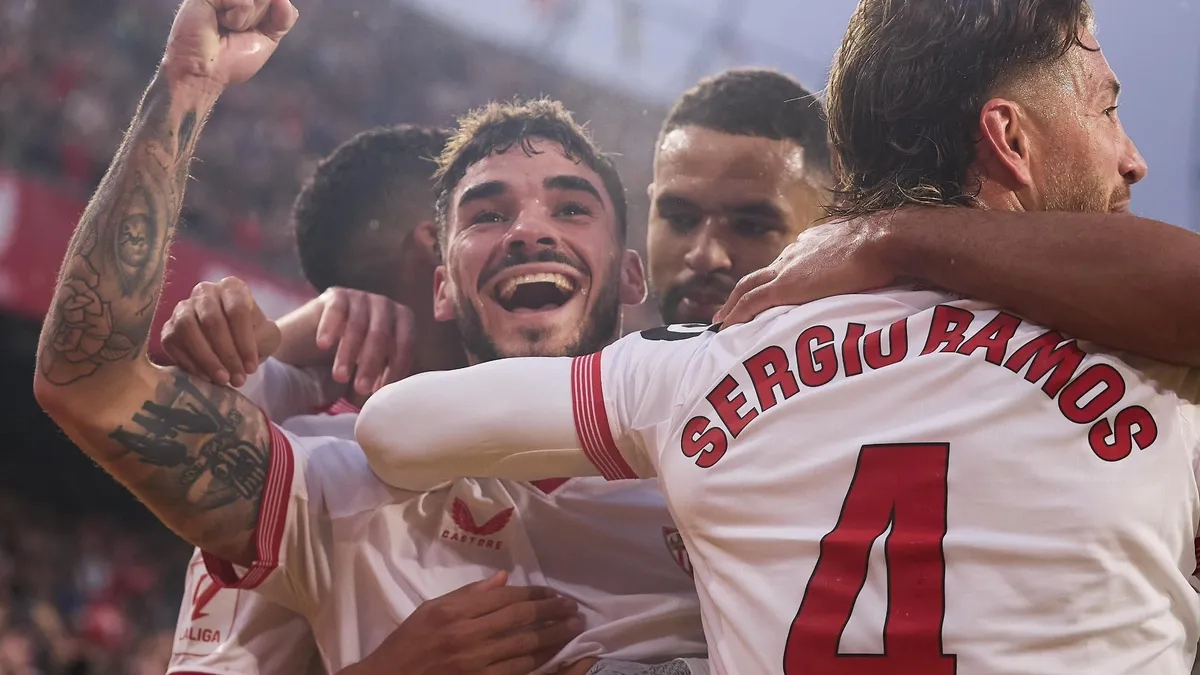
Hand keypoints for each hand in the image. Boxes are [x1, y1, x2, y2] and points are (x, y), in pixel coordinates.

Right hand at [160, 0, 298, 91]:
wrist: (206, 72)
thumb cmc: (232, 60)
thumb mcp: (268, 39)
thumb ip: (283, 18)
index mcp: (244, 1)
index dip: (274, 13)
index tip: (253, 31)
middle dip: (259, 18)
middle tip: (237, 31)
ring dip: (248, 19)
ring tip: (227, 27)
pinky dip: (237, 16)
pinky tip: (219, 22)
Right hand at [161, 277, 280, 386]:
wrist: (237, 342)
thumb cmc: (255, 335)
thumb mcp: (267, 336)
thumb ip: (260, 341)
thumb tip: (241, 360)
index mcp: (232, 287)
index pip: (237, 310)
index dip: (244, 342)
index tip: (252, 368)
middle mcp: (204, 292)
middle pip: (211, 320)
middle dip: (226, 354)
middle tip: (238, 378)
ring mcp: (183, 308)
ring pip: (188, 329)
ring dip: (206, 359)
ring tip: (222, 379)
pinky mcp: (169, 328)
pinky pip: (174, 344)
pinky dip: (190, 363)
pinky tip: (206, 377)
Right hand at [313, 288, 414, 396]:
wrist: (305, 349)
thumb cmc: (347, 364)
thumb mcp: (371, 373)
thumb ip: (386, 379)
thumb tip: (398, 401)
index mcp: (402, 323)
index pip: (405, 345)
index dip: (395, 369)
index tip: (381, 392)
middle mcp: (384, 306)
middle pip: (382, 334)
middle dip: (372, 364)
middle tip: (362, 389)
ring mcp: (360, 297)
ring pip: (358, 324)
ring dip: (349, 353)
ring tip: (341, 377)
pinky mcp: (336, 294)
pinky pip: (336, 309)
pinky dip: (331, 328)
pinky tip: (324, 345)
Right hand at [352, 572, 583, 674]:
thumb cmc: (408, 643)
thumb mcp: (430, 609)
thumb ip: (468, 593)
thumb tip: (503, 579)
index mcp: (455, 612)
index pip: (505, 597)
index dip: (534, 594)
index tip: (553, 593)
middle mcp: (467, 635)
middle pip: (520, 619)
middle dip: (551, 612)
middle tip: (572, 608)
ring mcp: (475, 663)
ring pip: (524, 646)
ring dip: (553, 636)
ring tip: (572, 628)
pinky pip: (517, 671)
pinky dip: (539, 662)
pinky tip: (554, 655)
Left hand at [714, 216, 896, 326]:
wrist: (885, 241)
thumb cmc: (889, 246)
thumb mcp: (871, 250)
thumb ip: (862, 259)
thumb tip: (875, 270)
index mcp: (814, 243)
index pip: (786, 264)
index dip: (773, 279)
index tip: (766, 292)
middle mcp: (795, 252)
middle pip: (760, 274)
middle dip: (743, 291)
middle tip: (729, 308)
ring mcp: (789, 268)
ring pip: (748, 287)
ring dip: (733, 304)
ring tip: (721, 321)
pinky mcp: (787, 285)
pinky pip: (752, 302)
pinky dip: (737, 314)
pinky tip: (726, 327)